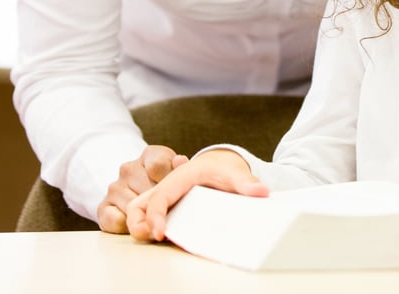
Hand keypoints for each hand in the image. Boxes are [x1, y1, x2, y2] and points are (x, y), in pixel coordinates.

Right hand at [97, 145, 187, 233]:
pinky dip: (128, 226)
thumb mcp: (178, 173)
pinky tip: (138, 223)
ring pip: (133, 208)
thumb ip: (180, 168)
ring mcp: (114, 188)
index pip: (158, 165)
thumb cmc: (166, 185)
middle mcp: (128, 168)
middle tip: (169, 211)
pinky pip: (117, 221)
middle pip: (147, 191)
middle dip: (160, 204)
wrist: (140, 194)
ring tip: (156, 218)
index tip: (176, 189)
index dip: (169, 180)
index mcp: (150, 155)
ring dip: (146, 217)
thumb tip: (180, 161)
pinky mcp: (103, 208)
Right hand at [127, 148, 267, 241]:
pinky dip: (145, 225)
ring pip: (137, 210)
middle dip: (138, 223)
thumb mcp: (234, 173)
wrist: (220, 162)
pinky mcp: (163, 204)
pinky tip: (162, 233)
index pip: (159, 198)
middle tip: (156, 236)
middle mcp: (166, 185)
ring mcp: (162, 195)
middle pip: (137, 205)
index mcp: (181, 177)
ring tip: (158, 236)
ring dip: (140, 225)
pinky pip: (144, 215)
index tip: (160, 234)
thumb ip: (246, 183)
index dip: (155, 217)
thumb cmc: (223, 167)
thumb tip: (261, 192)